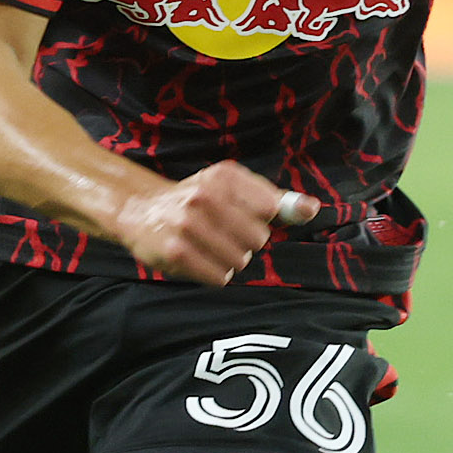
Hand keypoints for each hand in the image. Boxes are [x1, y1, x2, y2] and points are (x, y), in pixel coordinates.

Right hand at [111, 163, 320, 285]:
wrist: (140, 209)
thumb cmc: (195, 199)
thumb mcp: (233, 187)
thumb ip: (275, 198)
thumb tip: (312, 209)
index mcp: (223, 175)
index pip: (270, 210)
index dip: (259, 218)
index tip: (241, 214)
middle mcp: (205, 196)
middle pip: (259, 238)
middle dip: (246, 242)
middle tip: (222, 232)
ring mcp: (189, 225)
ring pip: (240, 260)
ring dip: (230, 260)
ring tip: (210, 246)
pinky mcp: (176, 253)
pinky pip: (219, 277)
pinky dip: (214, 274)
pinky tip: (199, 259)